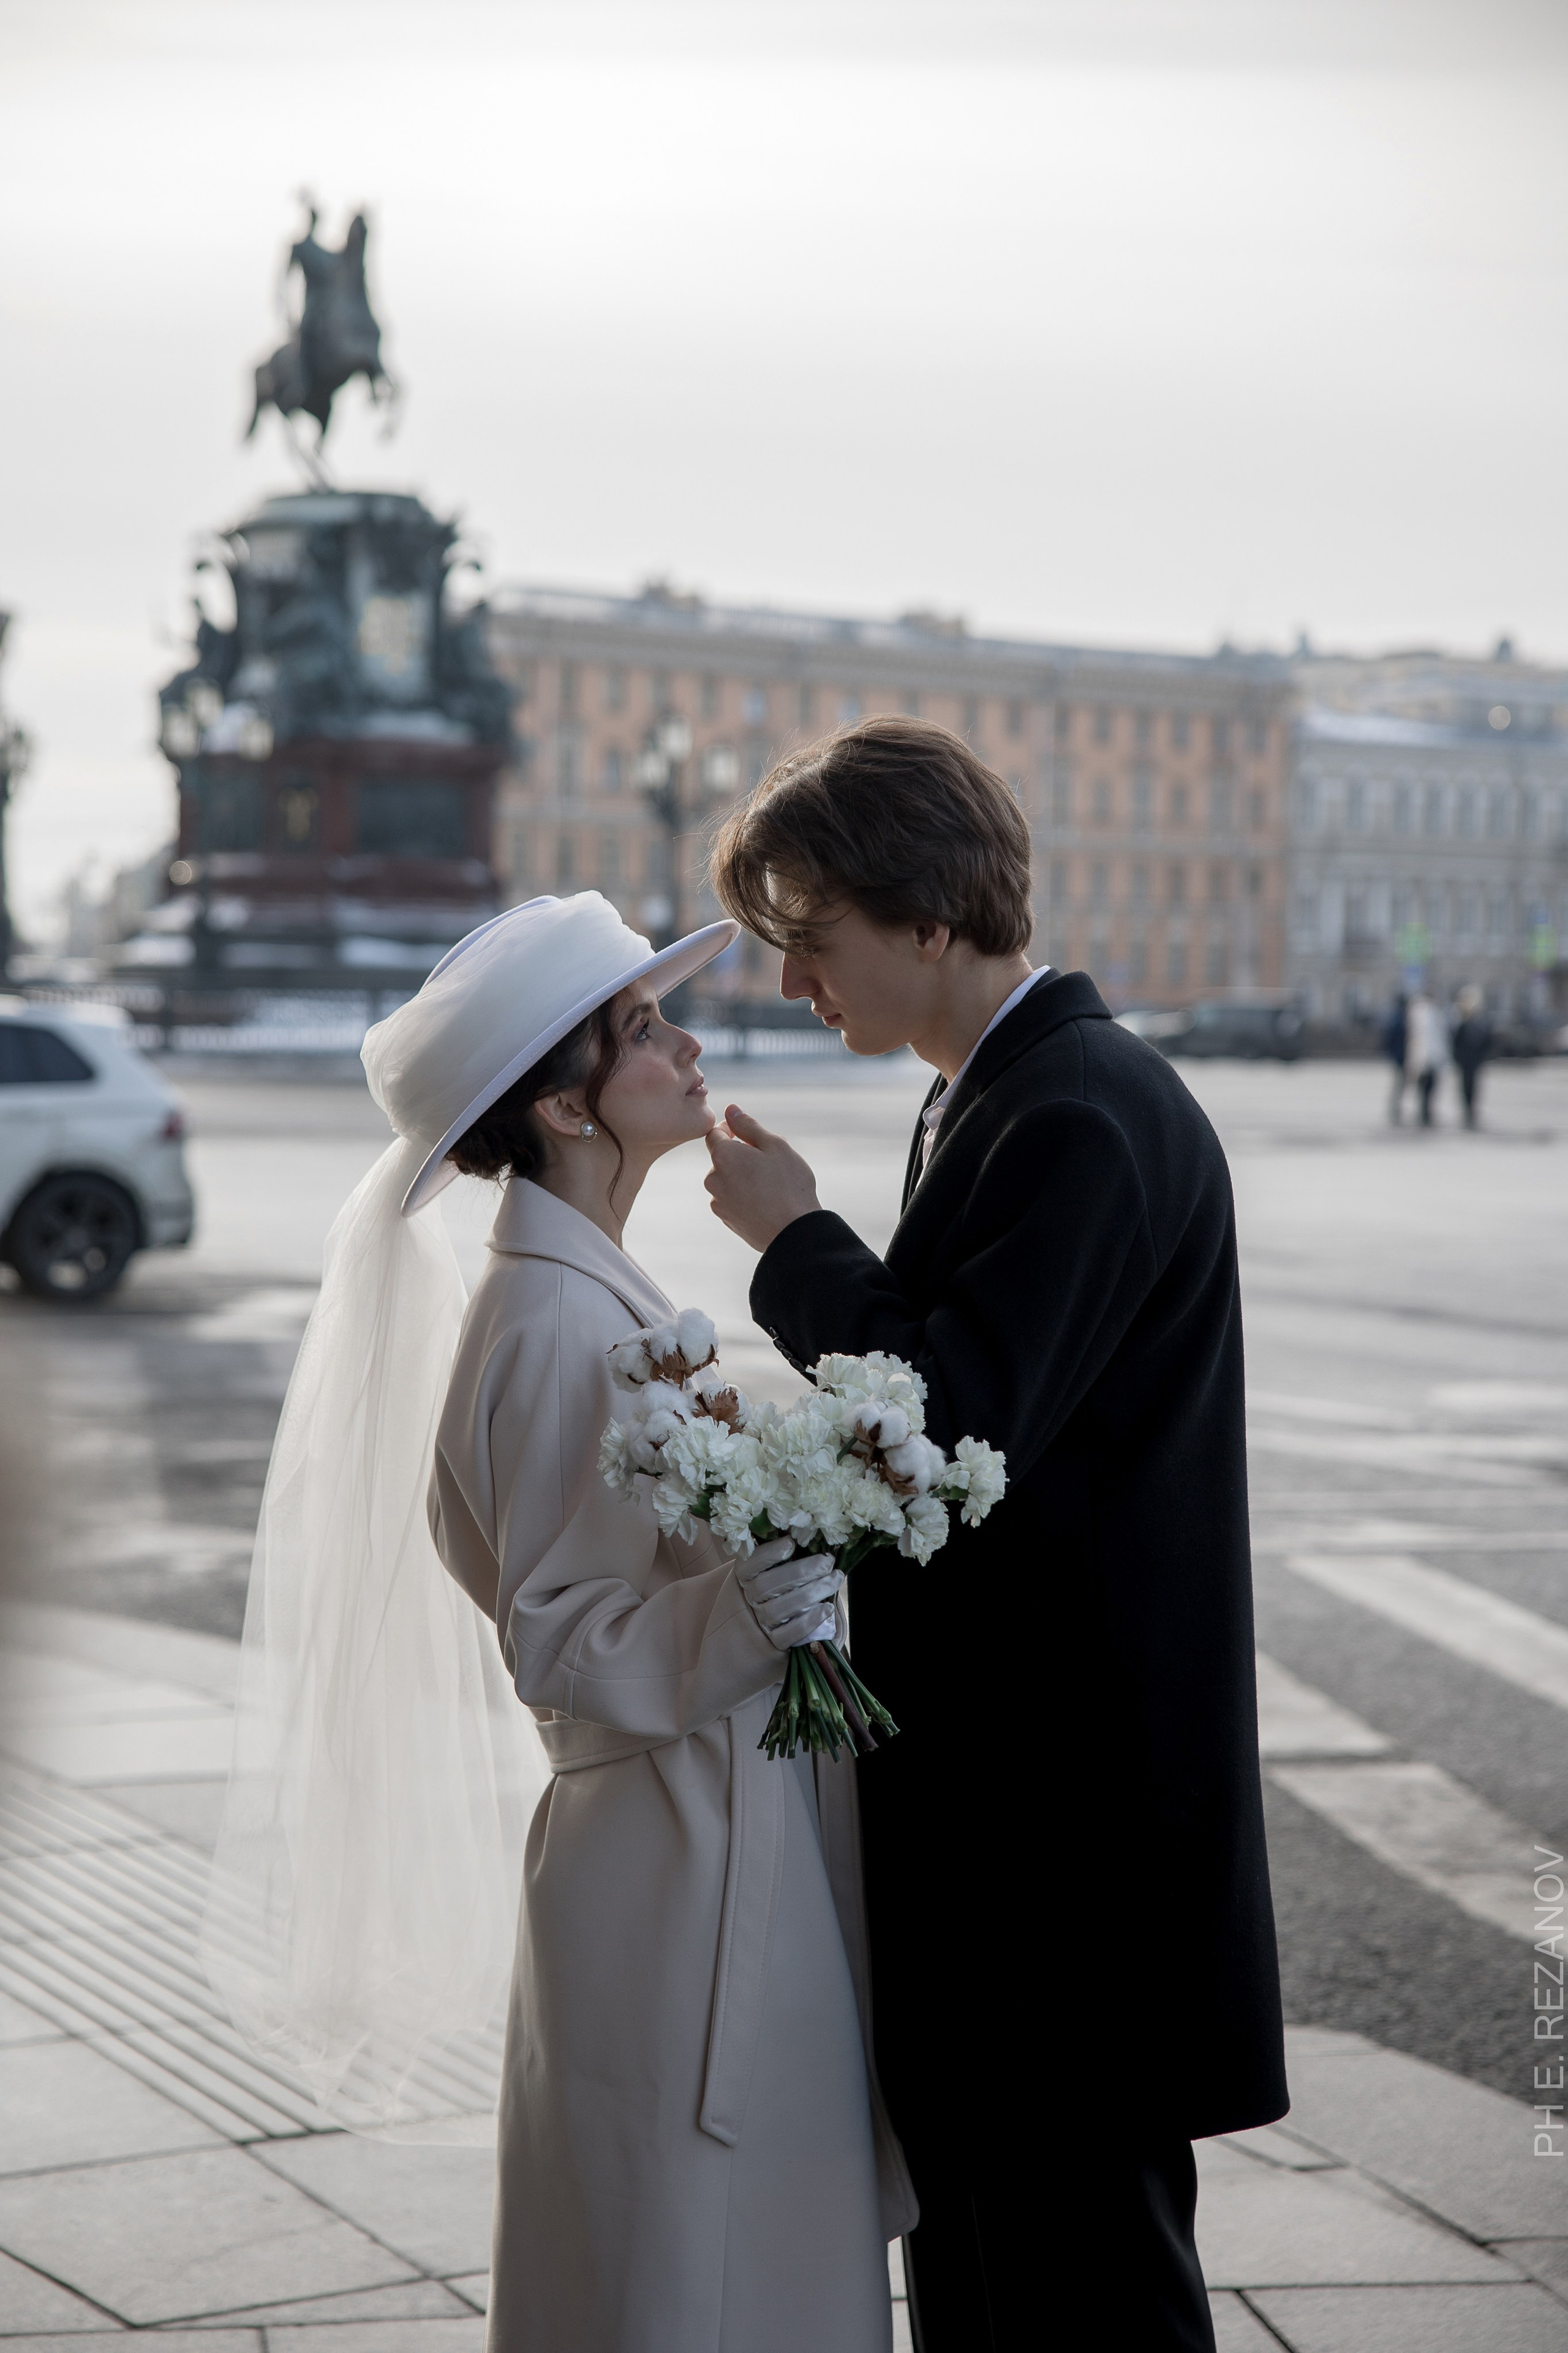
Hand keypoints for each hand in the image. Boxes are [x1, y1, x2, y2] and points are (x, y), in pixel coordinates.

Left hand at [704, 1105, 821, 1252]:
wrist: (794, 1232)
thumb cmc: (789, 1184)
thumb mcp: (775, 1145)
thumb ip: (749, 1126)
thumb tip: (731, 1109)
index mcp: (723, 1156)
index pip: (715, 1134)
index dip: (731, 1130)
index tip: (748, 1135)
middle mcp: (713, 1179)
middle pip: (722, 1158)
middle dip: (740, 1156)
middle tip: (769, 1163)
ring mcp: (718, 1202)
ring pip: (727, 1180)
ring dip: (742, 1177)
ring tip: (771, 1185)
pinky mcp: (726, 1219)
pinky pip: (731, 1199)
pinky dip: (744, 1196)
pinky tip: (766, 1201)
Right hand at [735, 1535, 841, 1651]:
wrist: (750, 1639)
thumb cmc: (769, 1595)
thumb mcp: (767, 1574)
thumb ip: (784, 1560)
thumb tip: (813, 1542)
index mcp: (744, 1577)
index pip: (750, 1564)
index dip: (769, 1553)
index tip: (791, 1543)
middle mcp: (749, 1600)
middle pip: (768, 1585)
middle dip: (801, 1571)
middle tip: (828, 1561)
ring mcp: (760, 1623)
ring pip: (780, 1608)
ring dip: (811, 1592)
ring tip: (835, 1579)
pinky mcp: (774, 1644)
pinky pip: (789, 1634)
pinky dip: (809, 1621)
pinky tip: (828, 1608)